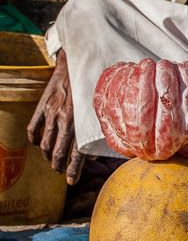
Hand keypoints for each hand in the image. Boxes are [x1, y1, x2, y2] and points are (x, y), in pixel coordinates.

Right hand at [26, 49, 90, 183]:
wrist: (80, 59)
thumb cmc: (96, 84)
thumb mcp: (102, 105)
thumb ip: (101, 127)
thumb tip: (99, 151)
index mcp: (83, 120)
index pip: (77, 152)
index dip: (74, 169)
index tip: (72, 181)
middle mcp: (66, 118)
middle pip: (59, 151)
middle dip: (59, 165)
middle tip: (62, 171)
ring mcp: (52, 112)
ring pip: (45, 144)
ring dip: (48, 156)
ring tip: (53, 161)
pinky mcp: (43, 105)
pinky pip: (33, 128)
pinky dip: (34, 139)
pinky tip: (39, 144)